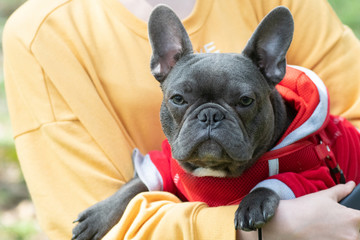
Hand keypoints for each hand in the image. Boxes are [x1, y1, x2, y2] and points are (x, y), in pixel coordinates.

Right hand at [237, 181, 359, 239]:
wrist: (286, 224)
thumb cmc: (305, 209)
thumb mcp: (324, 195)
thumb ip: (342, 190)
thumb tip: (352, 185)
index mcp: (353, 218)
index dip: (355, 216)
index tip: (345, 216)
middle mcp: (352, 235)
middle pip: (356, 232)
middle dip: (346, 227)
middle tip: (329, 222)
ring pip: (347, 239)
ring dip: (339, 235)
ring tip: (323, 229)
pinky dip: (330, 239)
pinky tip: (319, 235)